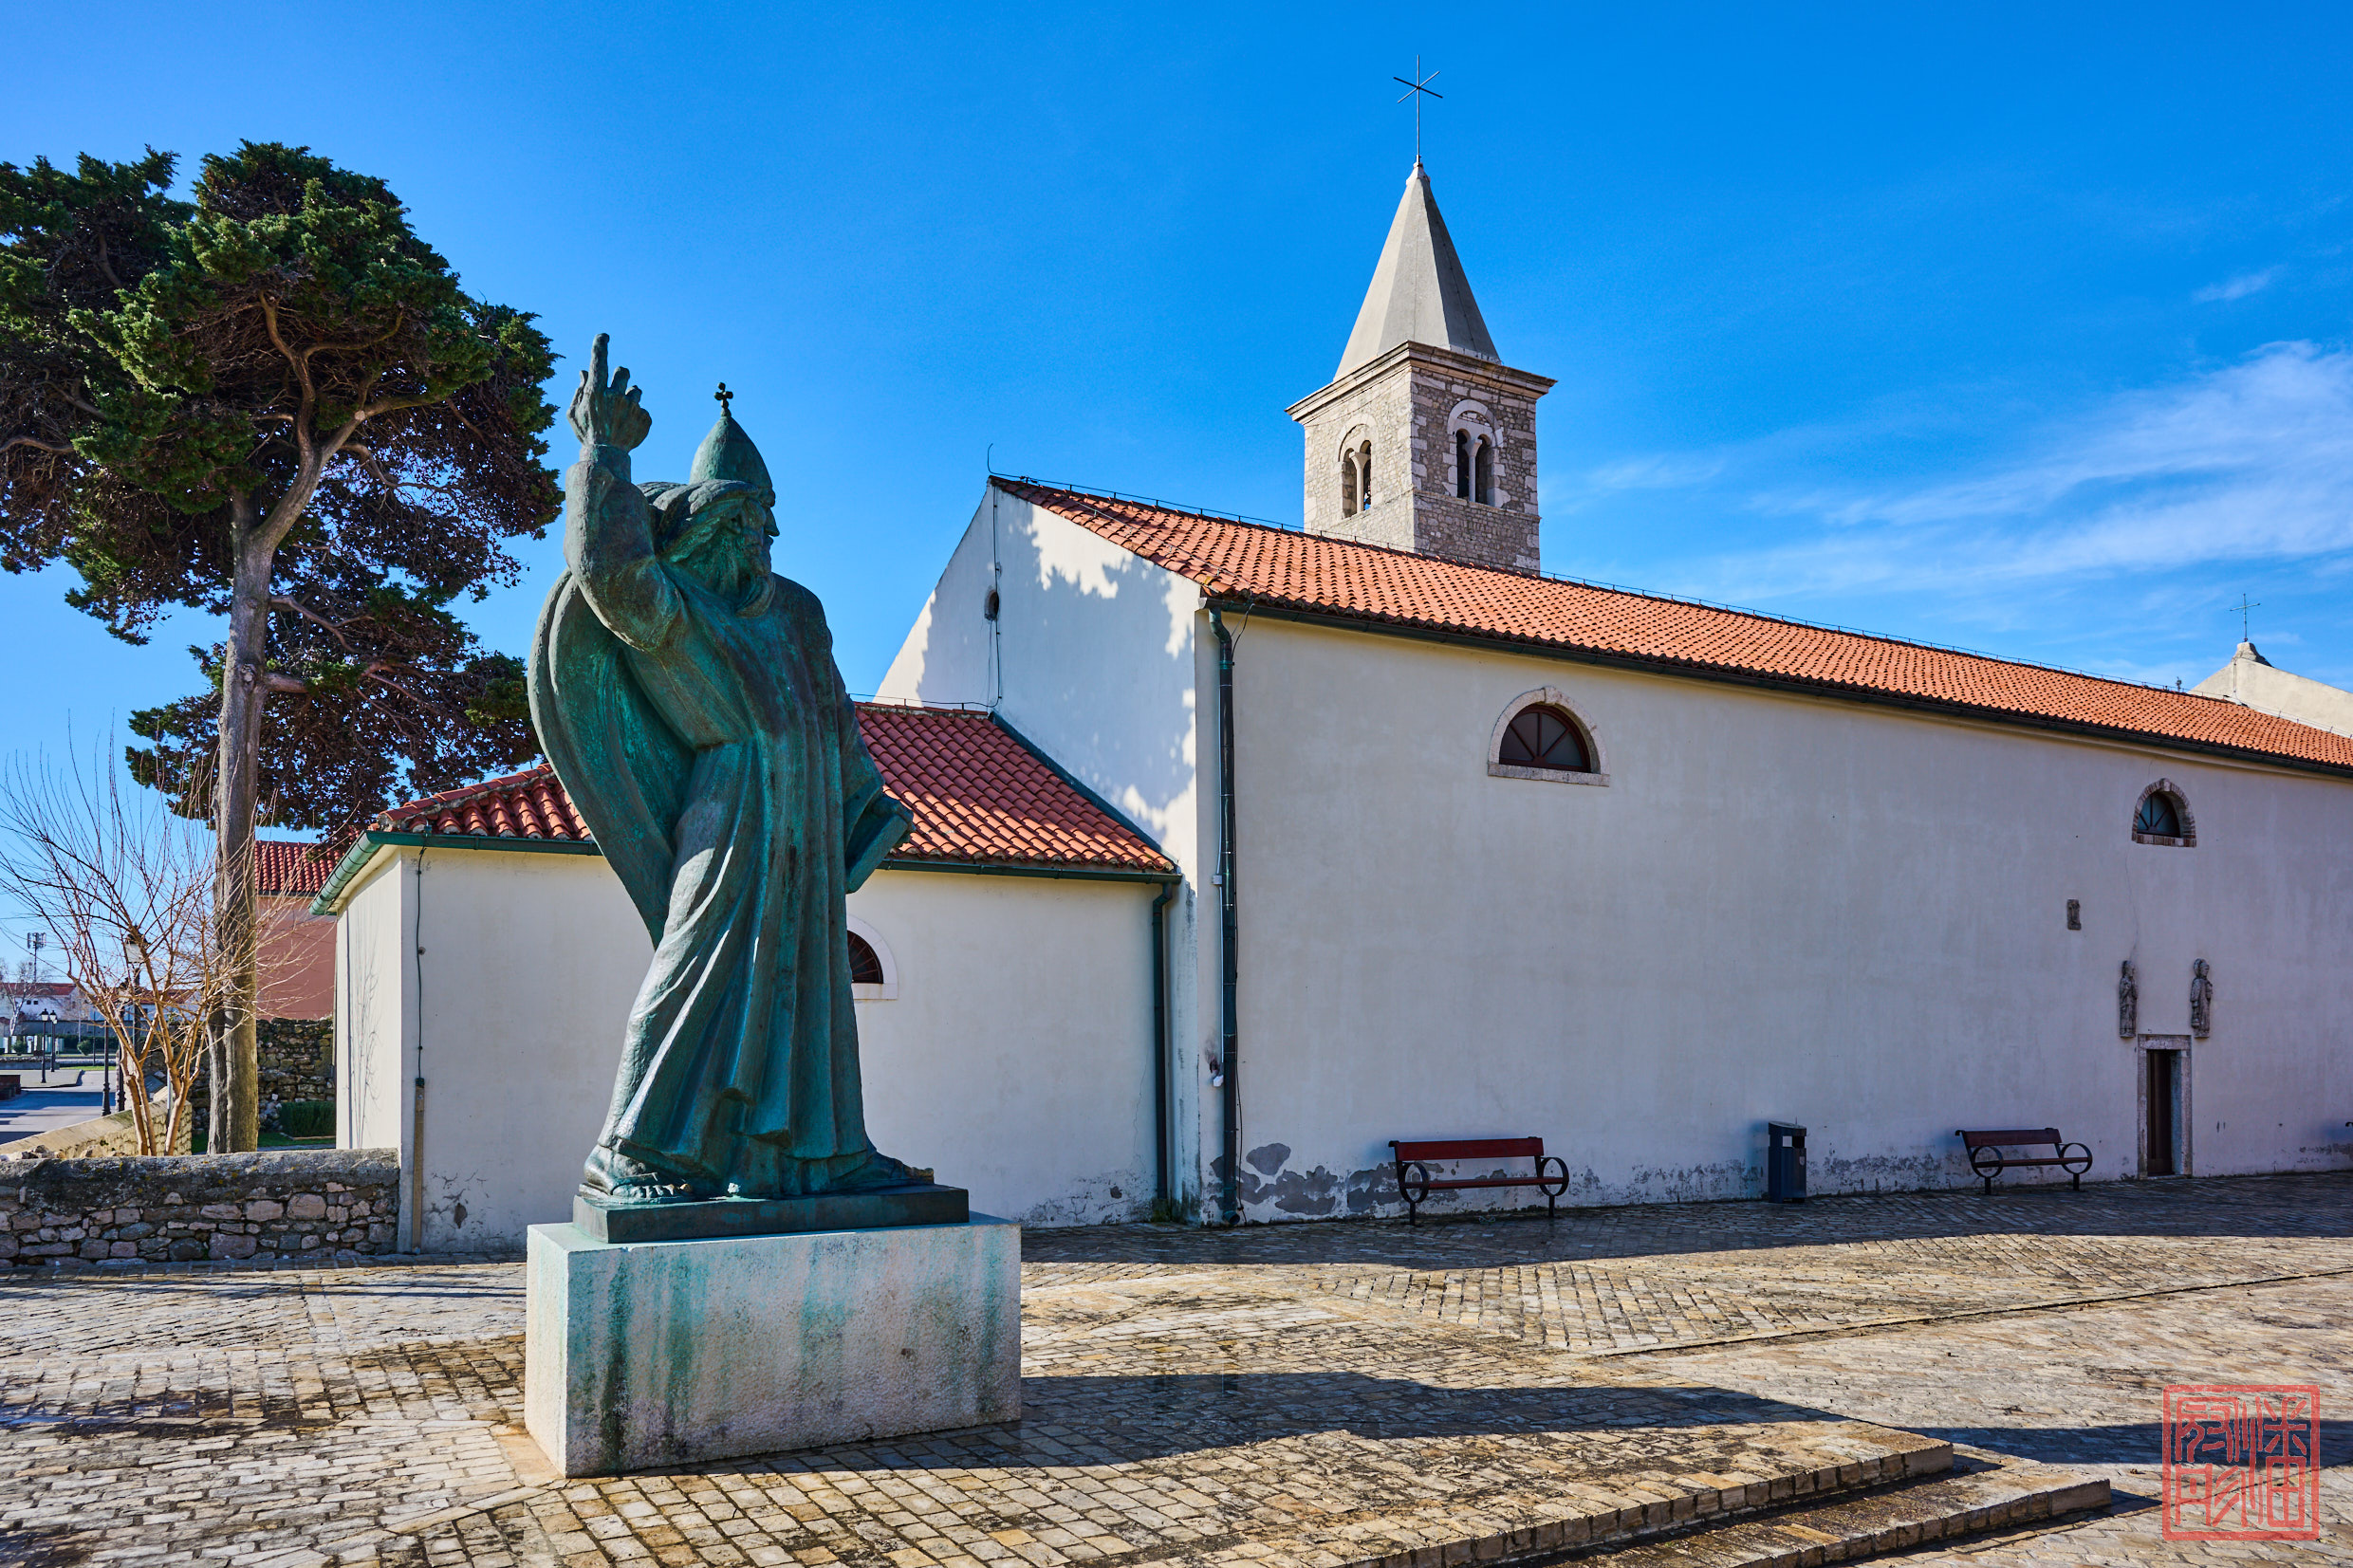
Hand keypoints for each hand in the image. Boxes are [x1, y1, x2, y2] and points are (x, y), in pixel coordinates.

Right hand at [568, 333, 652, 450]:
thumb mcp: (573, 412)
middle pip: (623, 371)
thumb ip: (579, 390)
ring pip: (636, 389)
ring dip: (630, 397)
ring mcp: (632, 407)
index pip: (599, 360)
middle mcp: (616, 396)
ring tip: (622, 413)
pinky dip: (636, 416)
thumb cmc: (586, 433)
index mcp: (596, 392)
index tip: (604, 336)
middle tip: (614, 390)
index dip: (601, 345)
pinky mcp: (645, 418)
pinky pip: (642, 409)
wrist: (606, 457)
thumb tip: (584, 371)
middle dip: (619, 376)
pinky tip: (627, 427)